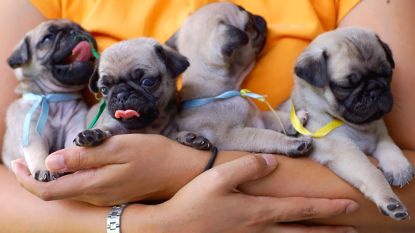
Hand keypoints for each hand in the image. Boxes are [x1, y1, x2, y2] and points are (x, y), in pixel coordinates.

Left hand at [11, 134, 207, 204]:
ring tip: (45, 157)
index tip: (17, 161)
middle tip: (26, 156)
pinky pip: (83, 189)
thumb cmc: (154, 155)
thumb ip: (85, 156)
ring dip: (52, 177)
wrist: (181, 172)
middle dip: (35, 177)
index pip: (48, 191)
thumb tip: (50, 163)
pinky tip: (72, 164)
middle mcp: (96, 197)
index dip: (28, 179)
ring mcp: (106, 198)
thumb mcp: (120, 148)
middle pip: (55, 193)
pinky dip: (69, 178)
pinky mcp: (114, 194)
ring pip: (69, 191)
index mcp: (94, 185)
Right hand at [153, 154, 357, 232]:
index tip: (350, 204)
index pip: (303, 208)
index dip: (328, 207)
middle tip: (353, 229)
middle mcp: (261, 230)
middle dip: (331, 230)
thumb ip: (249, 167)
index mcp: (259, 211)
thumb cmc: (194, 203)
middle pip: (304, 231)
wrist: (172, 230)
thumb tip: (272, 163)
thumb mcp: (220, 178)